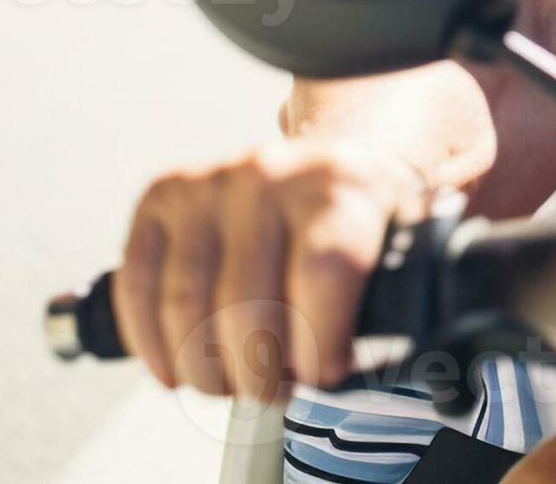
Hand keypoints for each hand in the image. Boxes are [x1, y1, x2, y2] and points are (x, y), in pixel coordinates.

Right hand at [115, 138, 438, 399]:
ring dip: (206, 370)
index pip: (323, 269)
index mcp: (339, 182)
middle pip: (247, 303)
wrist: (318, 164)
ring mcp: (209, 181)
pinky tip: (176, 372)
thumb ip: (403, 286)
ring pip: (188, 304)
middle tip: (274, 391)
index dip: (319, 340)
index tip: (323, 375)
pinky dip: (153, 343)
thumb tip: (416, 346)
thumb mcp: (402, 238)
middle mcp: (270, 172)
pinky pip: (139, 285)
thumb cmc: (360, 219)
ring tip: (233, 386)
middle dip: (258, 372)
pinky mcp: (162, 195)